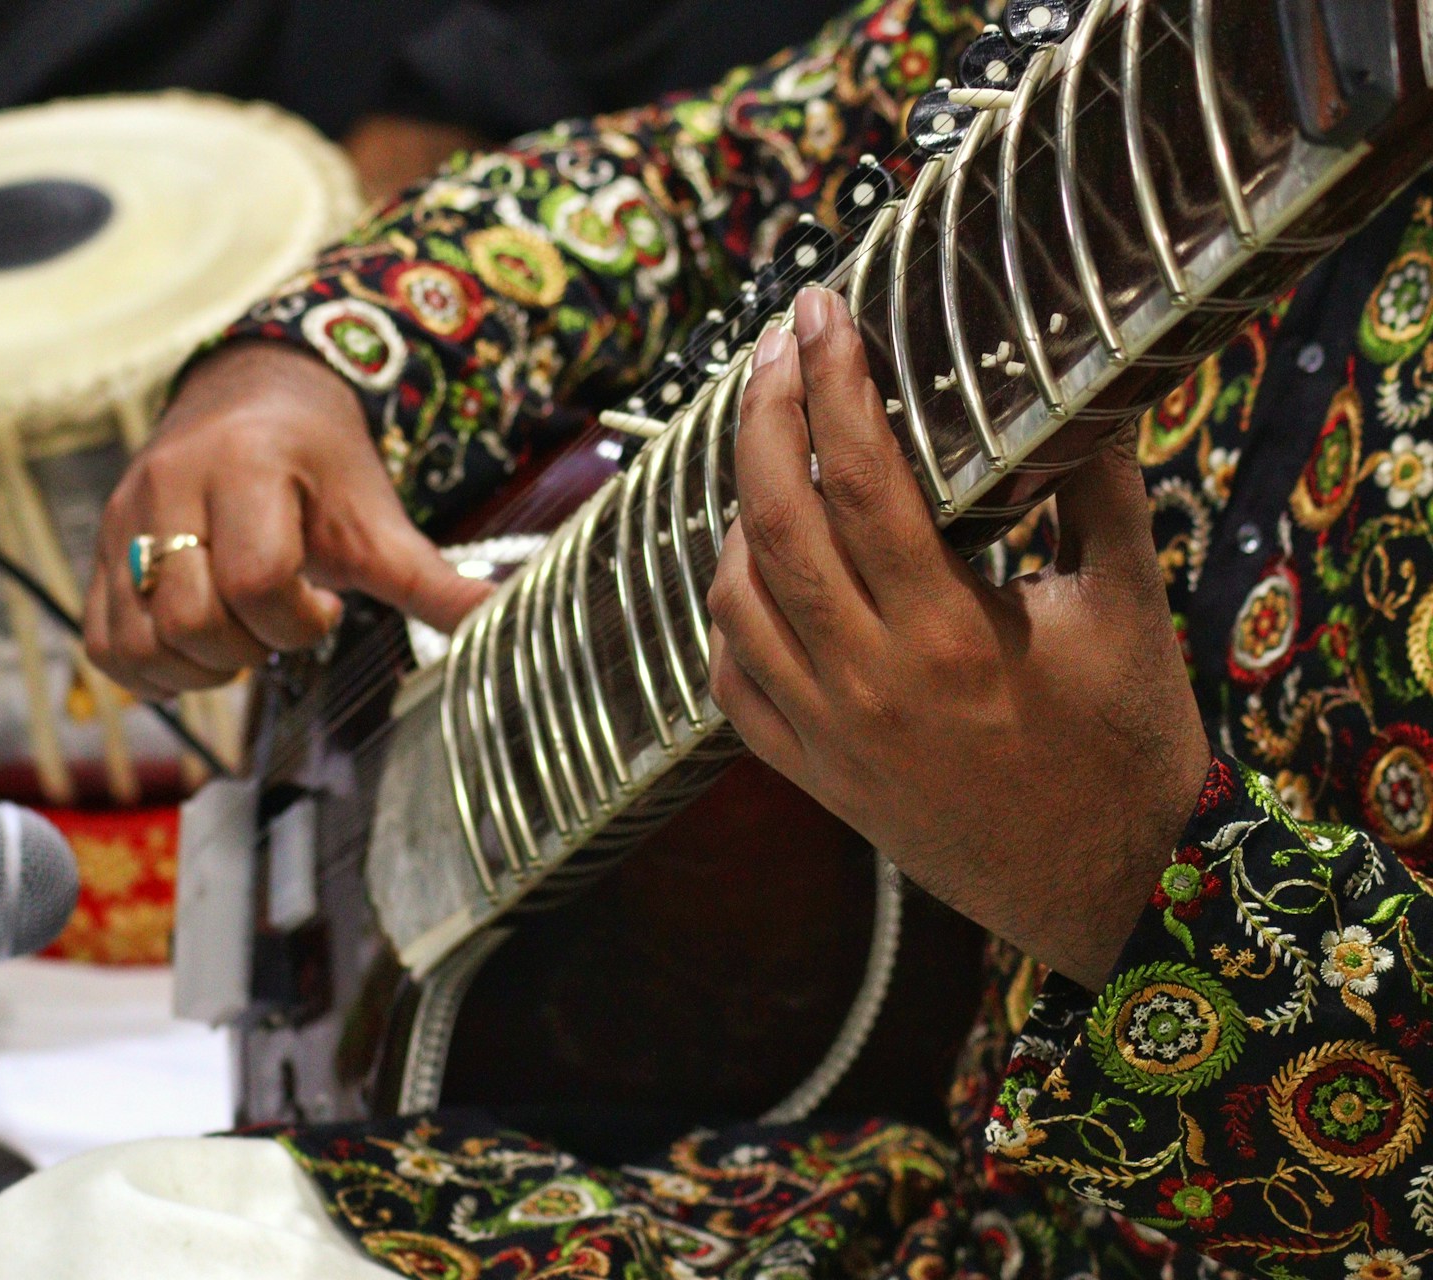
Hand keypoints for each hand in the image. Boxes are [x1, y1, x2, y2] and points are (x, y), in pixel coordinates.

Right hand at [84, 342, 489, 697]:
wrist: (254, 394)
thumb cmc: (322, 462)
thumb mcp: (377, 515)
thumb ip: (432, 580)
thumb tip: (503, 622)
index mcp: (245, 467)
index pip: (256, 580)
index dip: (297, 619)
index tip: (323, 604)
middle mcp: (170, 486)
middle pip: (191, 619)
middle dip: (249, 647)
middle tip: (280, 622)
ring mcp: (124, 518)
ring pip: (138, 641)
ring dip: (197, 666)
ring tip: (239, 633)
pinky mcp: (100, 548)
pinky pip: (104, 643)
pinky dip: (150, 669)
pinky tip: (198, 648)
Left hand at [706, 288, 1211, 988]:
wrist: (1112, 898)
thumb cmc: (1127, 751)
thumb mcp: (1130, 610)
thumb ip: (1097, 494)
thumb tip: (1073, 395)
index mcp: (950, 637)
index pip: (862, 481)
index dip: (833, 383)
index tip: (821, 311)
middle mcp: (868, 684)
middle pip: (773, 524)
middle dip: (764, 418)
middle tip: (778, 348)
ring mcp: (827, 737)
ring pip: (734, 599)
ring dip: (736, 511)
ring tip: (773, 450)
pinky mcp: (812, 778)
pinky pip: (730, 681)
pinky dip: (729, 613)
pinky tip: (754, 568)